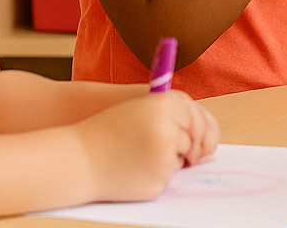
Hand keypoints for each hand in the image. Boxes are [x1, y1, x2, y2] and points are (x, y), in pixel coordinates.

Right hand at [76, 92, 218, 201]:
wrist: (80, 157)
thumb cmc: (109, 129)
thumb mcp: (141, 108)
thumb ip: (173, 114)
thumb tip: (206, 145)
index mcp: (164, 106)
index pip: (197, 117)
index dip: (191, 125)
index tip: (184, 130)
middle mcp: (168, 131)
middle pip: (193, 140)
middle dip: (183, 144)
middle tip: (156, 144)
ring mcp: (164, 158)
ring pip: (181, 160)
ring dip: (168, 159)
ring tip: (137, 153)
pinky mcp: (158, 181)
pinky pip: (168, 177)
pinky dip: (155, 174)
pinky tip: (134, 167)